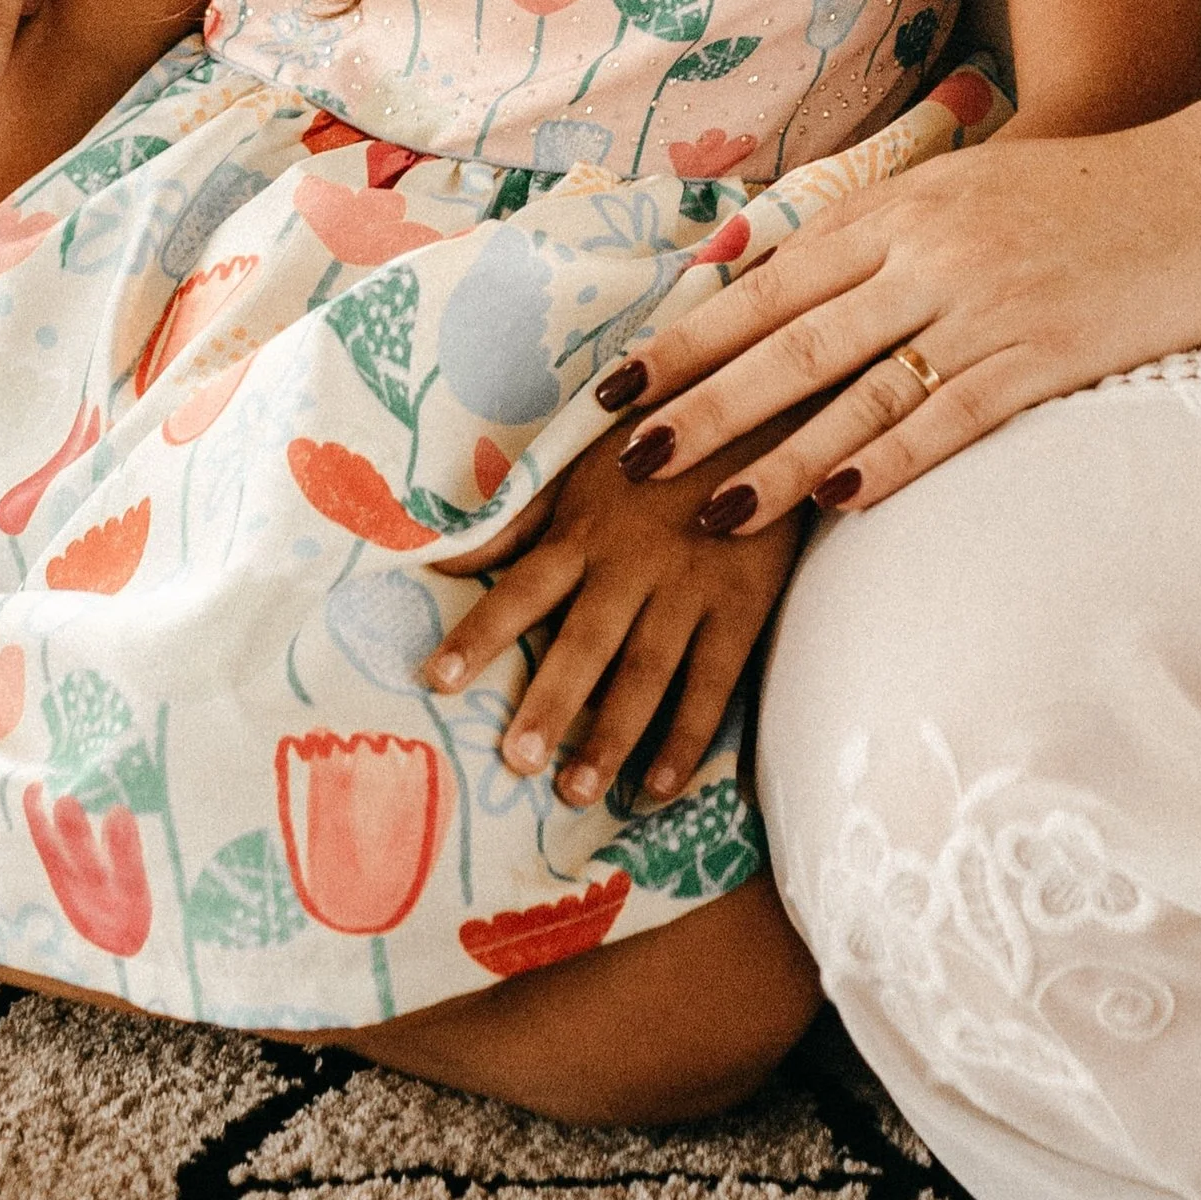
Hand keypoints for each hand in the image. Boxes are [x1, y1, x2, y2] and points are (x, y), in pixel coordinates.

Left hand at [418, 422, 806, 809]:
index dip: (481, 632)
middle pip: (585, 640)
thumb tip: (441, 560)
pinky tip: (660, 785)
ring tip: (575, 790)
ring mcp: (691, 584)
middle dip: (551, 700)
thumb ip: (518, 521)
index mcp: (586, 527)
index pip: (523, 586)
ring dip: (612, 733)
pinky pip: (714, 678)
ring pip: (646, 669)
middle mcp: (633, 560)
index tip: (437, 679)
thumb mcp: (581, 467)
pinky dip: (689, 733)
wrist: (764, 409)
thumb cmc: (656, 443)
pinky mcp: (744, 601)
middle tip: (517, 761)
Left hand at [592, 111, 1200, 530]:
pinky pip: (951, 419)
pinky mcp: (1044, 358)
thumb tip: (752, 266)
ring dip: (780, 456)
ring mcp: (987, 307)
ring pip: (861, 392)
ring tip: (710, 509)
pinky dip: (889, 462)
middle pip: (796, 341)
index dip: (689, 337)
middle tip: (629, 457)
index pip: (769, 282)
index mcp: (901, 207)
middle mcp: (931, 254)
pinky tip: (835, 501)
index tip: (616, 383)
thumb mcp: (959, 185)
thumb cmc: (1074, 191)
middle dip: (706, 404)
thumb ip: (864, 227)